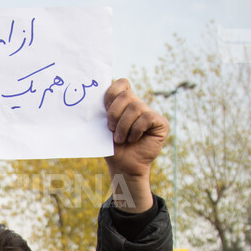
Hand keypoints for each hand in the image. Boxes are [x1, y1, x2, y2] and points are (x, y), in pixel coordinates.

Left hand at [103, 79, 168, 212]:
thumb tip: (89, 97)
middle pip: (126, 95)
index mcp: (124, 103)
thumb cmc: (111, 147)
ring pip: (135, 107)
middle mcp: (138, 105)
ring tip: (120, 139)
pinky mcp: (160, 123)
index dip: (111, 94)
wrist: (122, 166)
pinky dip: (136, 130)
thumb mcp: (102, 127)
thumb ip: (101, 111)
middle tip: (110, 129)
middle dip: (114, 113)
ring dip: (123, 126)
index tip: (104, 109)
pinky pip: (146, 118)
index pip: (121, 84)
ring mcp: (150, 113)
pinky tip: (133, 139)